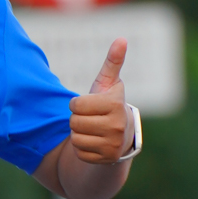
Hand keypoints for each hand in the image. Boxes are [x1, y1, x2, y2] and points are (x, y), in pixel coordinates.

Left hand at [68, 40, 133, 163]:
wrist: (123, 136)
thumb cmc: (110, 105)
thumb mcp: (110, 84)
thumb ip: (113, 62)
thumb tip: (121, 39)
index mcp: (115, 105)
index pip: (76, 105)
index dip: (76, 104)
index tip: (87, 104)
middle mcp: (116, 126)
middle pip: (74, 122)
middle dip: (77, 119)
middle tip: (90, 118)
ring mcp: (112, 145)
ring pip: (76, 138)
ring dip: (78, 134)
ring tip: (92, 129)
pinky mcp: (106, 159)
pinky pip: (79, 152)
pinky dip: (82, 148)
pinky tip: (94, 142)